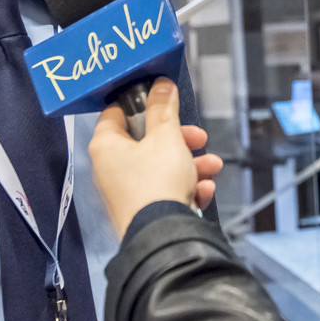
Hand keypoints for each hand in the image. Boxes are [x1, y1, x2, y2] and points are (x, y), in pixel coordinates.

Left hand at [90, 78, 222, 236]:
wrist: (163, 235)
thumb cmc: (157, 183)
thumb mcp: (166, 137)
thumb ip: (164, 109)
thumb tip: (161, 84)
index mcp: (107, 146)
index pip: (115, 113)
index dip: (141, 104)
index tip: (162, 101)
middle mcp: (111, 169)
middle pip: (146, 142)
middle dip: (180, 139)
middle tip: (198, 138)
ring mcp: (127, 193)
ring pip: (162, 168)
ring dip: (191, 164)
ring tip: (211, 167)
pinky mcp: (143, 212)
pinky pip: (167, 192)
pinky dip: (187, 189)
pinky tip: (203, 191)